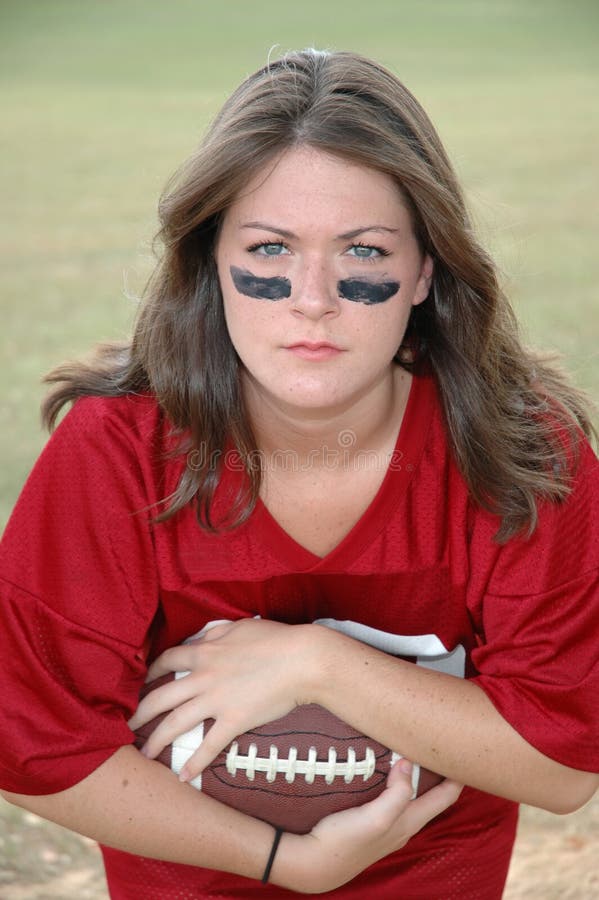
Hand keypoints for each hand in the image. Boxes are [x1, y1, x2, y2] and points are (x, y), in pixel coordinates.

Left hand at [128, 618, 313, 779]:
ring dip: (157, 740)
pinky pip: (209, 745)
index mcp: (205, 651)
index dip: (151, 672)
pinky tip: (183, 775)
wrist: (302, 659)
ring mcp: (216, 699)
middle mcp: (203, 676)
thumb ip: (219, 632)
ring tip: (144, 754)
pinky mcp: (234, 720)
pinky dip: (195, 762)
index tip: (142, 682)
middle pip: (160, 696)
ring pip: (176, 722)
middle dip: (140, 712)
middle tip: (126, 725)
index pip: (167, 660)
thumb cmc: (276, 639)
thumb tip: (207, 634)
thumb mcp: (241, 626)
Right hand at [278, 762, 462, 893]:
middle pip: (432, 795)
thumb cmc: (345, 842)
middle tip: (443, 745)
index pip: (445, 797)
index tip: (466, 751)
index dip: (458, 776)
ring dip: (418, 776)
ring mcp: (386, 824)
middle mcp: (403, 824)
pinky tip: (386, 770)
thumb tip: (408, 764)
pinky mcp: (368, 821)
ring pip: (412, 796)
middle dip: (440, 773)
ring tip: (418, 751)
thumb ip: (397, 794)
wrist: (313, 863)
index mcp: (409, 821)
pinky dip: (396, 781)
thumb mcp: (376, 818)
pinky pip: (392, 797)